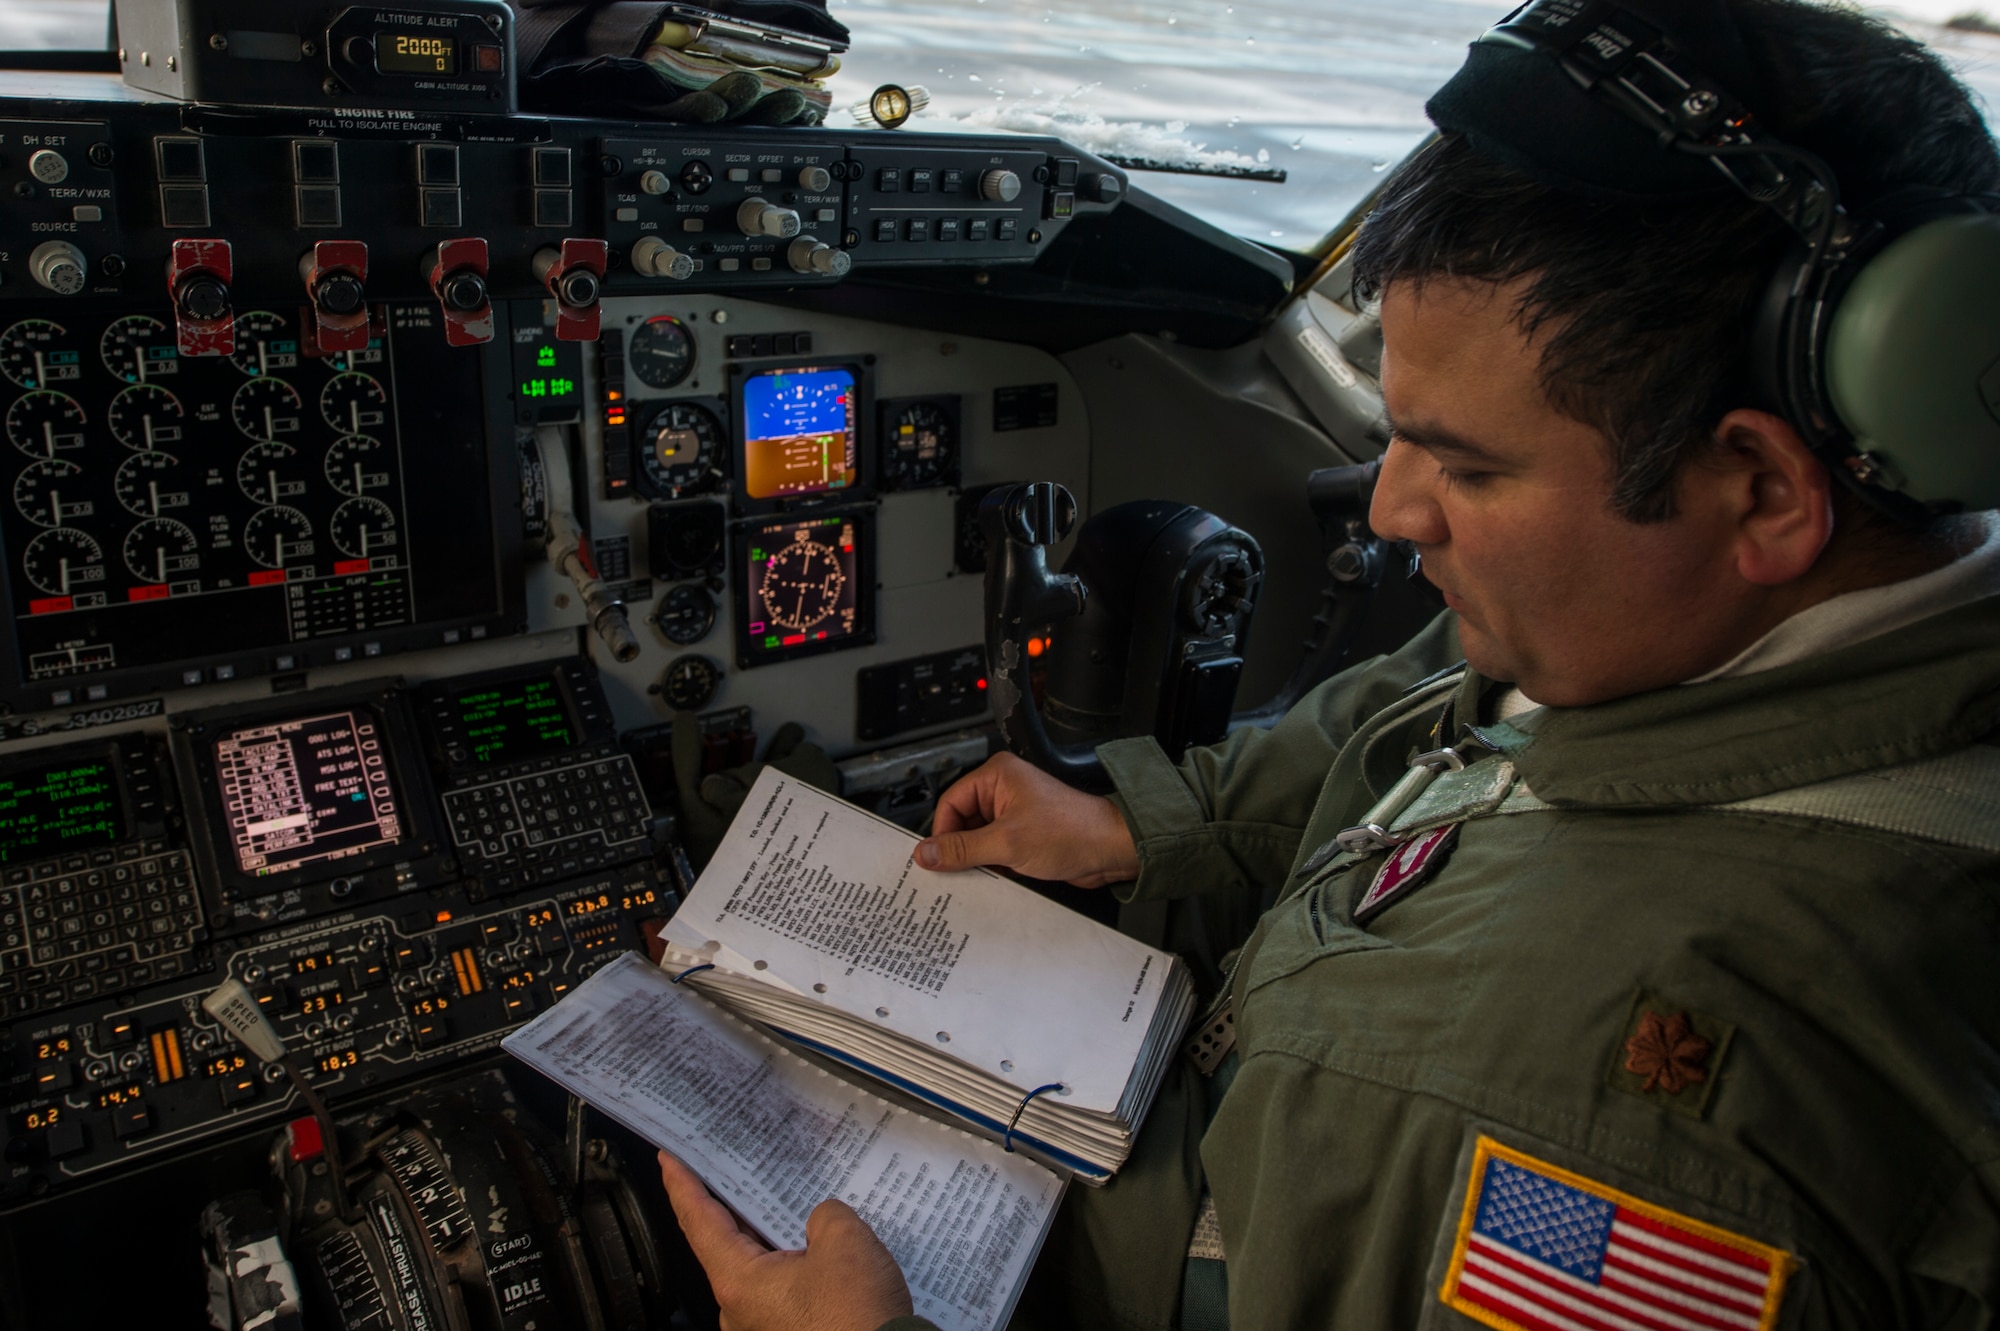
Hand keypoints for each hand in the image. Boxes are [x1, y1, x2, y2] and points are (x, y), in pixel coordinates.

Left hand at [658, 1150, 912, 1330]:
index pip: (699, 1221)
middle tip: (731, 1167)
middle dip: (734, 1205)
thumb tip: (821, 1221)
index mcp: (739, 1281)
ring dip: (773, 1235)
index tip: (671, 1159)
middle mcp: (741, 1308)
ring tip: (786, 1200)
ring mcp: (763, 1325)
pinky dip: (793, 1262)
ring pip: (759, 1267)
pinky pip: (782, 1288)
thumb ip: (823, 1214)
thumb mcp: (844, 1239)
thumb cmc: (857, 1318)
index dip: (683, 1185)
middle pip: (727, 1243)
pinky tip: (817, 1245)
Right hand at [915, 752, 1139, 886]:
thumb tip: (928, 853)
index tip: (934, 859)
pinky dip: (992, 866)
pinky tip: (995, 878)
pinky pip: (995, 851)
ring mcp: (1015, 815)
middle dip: (960, 849)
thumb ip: (963, 849)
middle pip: (962, 822)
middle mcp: (1004, 791)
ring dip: (978, 860)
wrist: (1110, 849)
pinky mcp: (1024, 836)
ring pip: (978, 840)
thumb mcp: (1008, 842)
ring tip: (981, 874)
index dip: (942, 832)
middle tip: (953, 872)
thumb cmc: (1073, 830)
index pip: (950, 802)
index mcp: (997, 776)